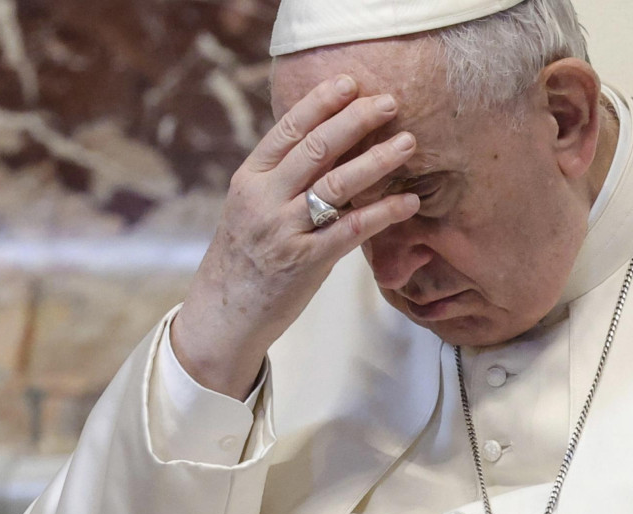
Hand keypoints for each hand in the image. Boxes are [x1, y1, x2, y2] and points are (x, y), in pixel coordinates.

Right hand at [170, 75, 419, 398]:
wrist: (223, 313)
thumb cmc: (245, 255)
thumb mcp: (250, 207)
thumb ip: (281, 177)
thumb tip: (327, 140)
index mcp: (250, 178)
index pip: (288, 129)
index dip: (321, 102)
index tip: (350, 82)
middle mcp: (264, 199)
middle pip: (316, 148)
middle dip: (356, 120)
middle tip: (390, 102)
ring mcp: (284, 230)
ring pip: (337, 185)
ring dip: (377, 160)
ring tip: (408, 143)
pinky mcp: (305, 262)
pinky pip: (350, 230)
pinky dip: (382, 213)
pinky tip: (409, 202)